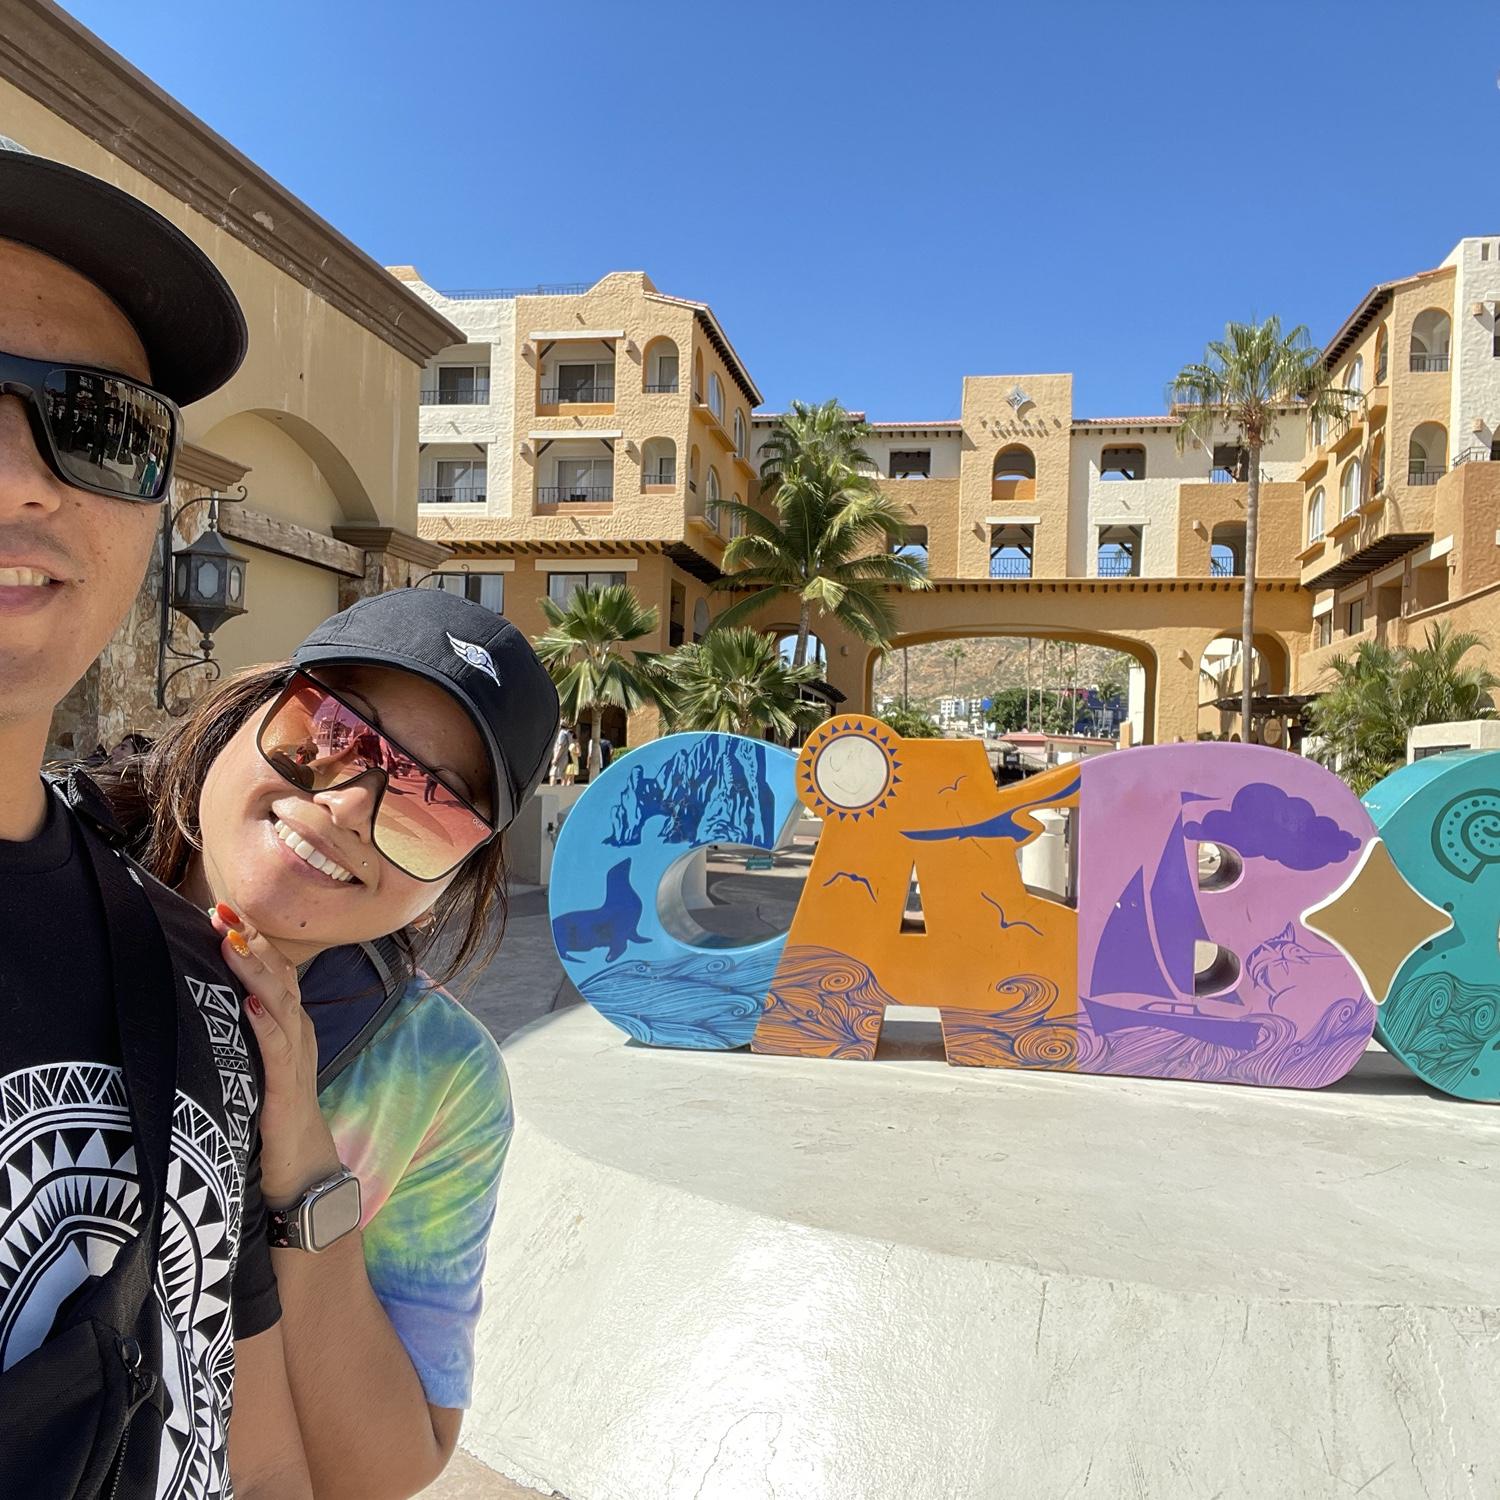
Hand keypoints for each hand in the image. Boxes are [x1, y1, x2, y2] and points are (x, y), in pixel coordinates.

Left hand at [209, 902, 341, 1208]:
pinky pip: (279, 1049)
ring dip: (256, 973)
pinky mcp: (287, 1086)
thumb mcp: (261, 1059)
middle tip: (224, 914)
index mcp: (291, 1023)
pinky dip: (267, 1024)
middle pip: (281, 976)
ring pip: (281, 1003)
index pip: (275, 970)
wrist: (302, 1162)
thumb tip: (221, 996)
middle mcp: (298, 1031)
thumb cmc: (275, 1109)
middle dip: (252, 943)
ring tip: (233, 946)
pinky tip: (252, 1006)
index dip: (253, 940)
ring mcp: (296, 1055)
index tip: (225, 912)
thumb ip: (251, 1028)